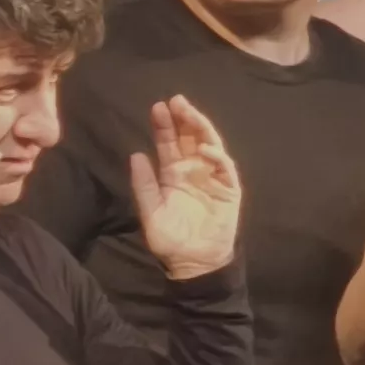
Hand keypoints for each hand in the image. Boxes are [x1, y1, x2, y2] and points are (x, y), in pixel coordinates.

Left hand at [129, 95, 244, 278]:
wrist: (194, 263)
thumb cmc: (171, 240)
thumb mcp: (151, 213)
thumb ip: (144, 185)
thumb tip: (135, 155)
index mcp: (173, 174)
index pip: (168, 144)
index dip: (164, 126)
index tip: (158, 108)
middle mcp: (193, 170)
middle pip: (189, 138)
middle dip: (184, 119)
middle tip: (176, 101)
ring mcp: (212, 177)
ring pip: (209, 145)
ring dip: (201, 128)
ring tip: (190, 113)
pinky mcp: (229, 189)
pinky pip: (224, 167)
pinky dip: (216, 156)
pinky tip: (204, 149)